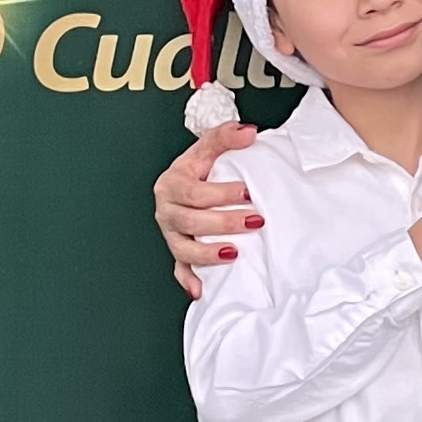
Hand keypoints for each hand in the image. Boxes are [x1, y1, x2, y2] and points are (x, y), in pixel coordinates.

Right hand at [159, 124, 259, 300]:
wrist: (188, 183)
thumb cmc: (198, 169)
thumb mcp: (208, 148)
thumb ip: (226, 136)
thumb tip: (247, 133)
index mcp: (172, 184)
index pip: (193, 191)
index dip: (220, 193)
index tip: (247, 191)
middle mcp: (167, 210)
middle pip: (190, 221)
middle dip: (223, 222)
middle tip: (253, 220)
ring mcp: (171, 234)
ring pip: (183, 249)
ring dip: (207, 254)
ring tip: (233, 252)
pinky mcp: (178, 252)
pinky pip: (180, 269)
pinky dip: (189, 280)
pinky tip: (201, 289)